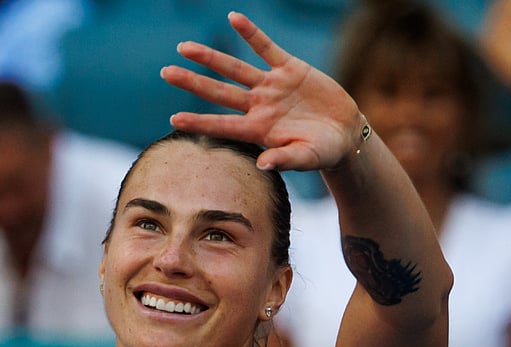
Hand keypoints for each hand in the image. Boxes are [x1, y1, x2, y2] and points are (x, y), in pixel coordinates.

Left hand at [160, 12, 361, 171]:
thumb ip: (285, 159)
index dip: (199, 121)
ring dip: (210, 57)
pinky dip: (251, 33)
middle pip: (219, 92)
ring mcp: (272, 86)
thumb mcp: (307, 158)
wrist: (345, 133)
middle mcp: (259, 106)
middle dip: (193, 82)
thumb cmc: (324, 152)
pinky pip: (266, 47)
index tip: (174, 119)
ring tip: (184, 48)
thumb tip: (263, 164)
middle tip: (165, 73)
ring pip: (235, 68)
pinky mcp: (290, 68)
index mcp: (258, 130)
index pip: (222, 125)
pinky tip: (233, 18)